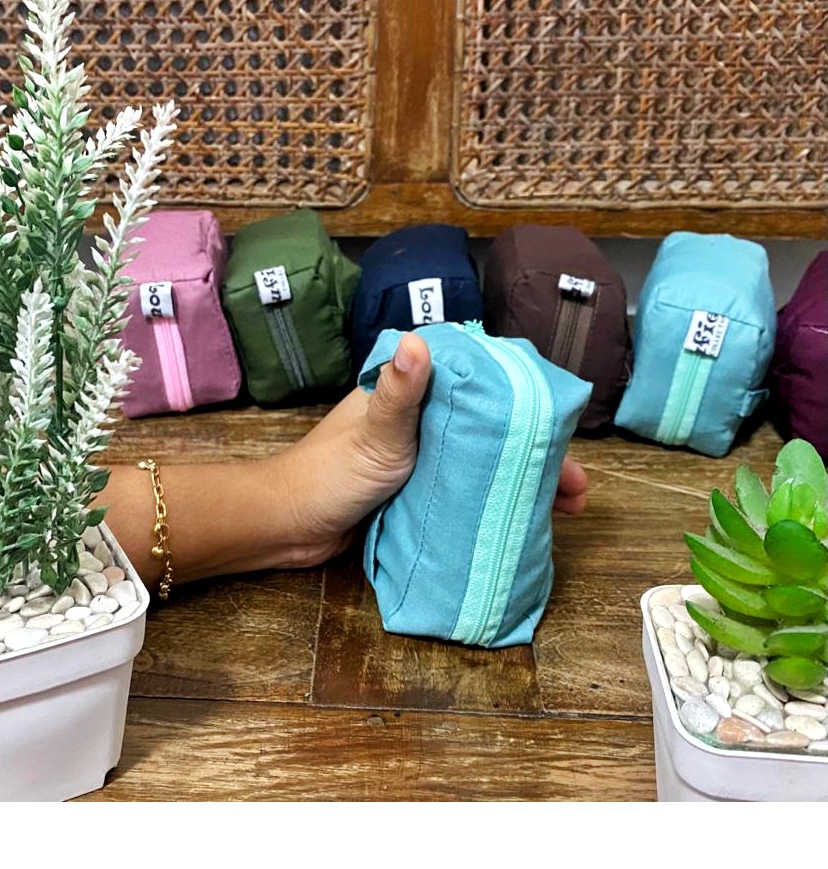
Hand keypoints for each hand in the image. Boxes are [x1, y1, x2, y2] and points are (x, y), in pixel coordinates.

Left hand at [279, 331, 588, 565]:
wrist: (292, 528)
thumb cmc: (330, 475)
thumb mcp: (374, 433)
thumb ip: (399, 393)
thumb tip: (419, 340)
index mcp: (411, 392)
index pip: (479, 380)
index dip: (522, 397)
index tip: (560, 417)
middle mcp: (421, 418)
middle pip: (491, 425)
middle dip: (534, 449)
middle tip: (574, 477)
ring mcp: (422, 457)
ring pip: (483, 460)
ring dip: (523, 479)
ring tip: (567, 505)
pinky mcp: (418, 491)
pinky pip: (465, 490)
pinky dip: (496, 501)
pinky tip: (526, 520)